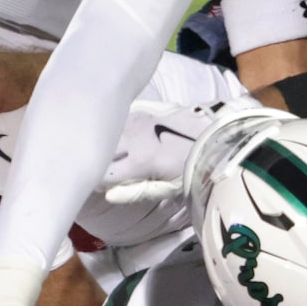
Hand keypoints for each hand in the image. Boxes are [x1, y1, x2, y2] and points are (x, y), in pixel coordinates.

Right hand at [102, 101, 285, 204]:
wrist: (217, 137)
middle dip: (95, 160)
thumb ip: (135, 191)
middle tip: (91, 171)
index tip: (90, 187)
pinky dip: (114, 130)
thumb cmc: (195, 168)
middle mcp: (134, 137)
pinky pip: (119, 122)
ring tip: (99, 153)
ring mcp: (138, 122)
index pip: (103, 173)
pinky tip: (115, 138)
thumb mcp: (169, 187)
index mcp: (140, 160)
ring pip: (108, 133)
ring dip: (104, 144)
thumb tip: (106, 193)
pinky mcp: (143, 112)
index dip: (93, 181)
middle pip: (102, 150)